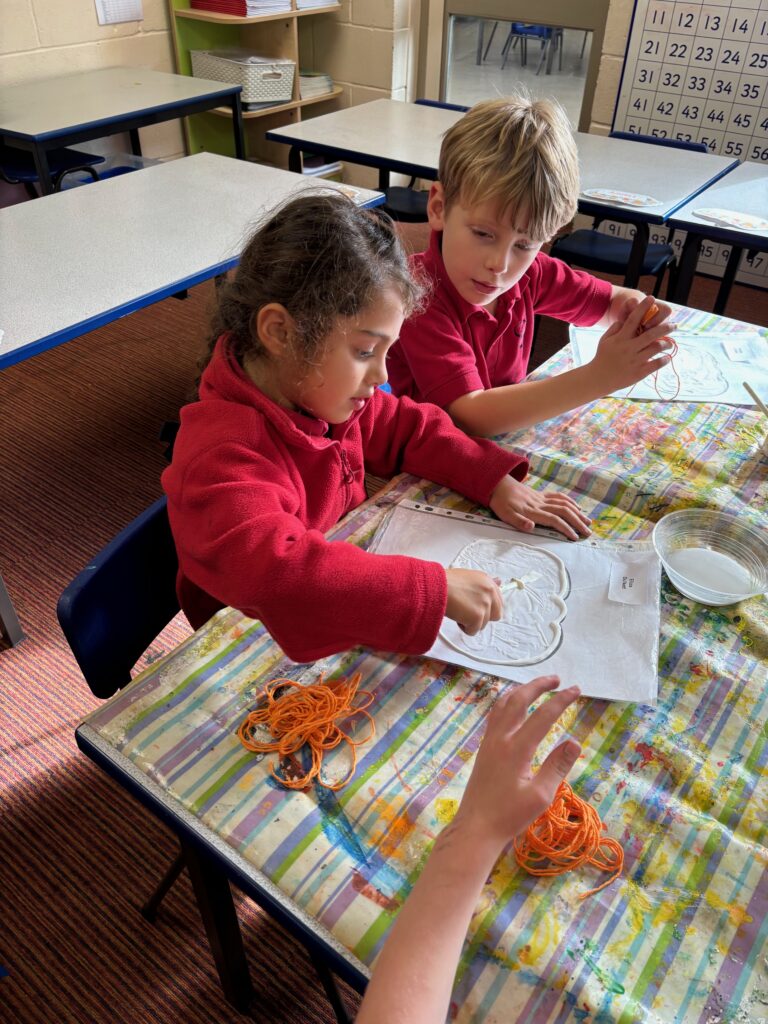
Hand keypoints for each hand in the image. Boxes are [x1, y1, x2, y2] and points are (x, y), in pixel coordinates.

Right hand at [445, 568, 502, 634]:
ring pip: (483, 624)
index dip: (487, 607)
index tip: (477, 609)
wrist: (435, 587)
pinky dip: (464, 628)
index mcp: (487, 581)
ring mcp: (485, 604)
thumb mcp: (468, 577)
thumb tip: (499, 581)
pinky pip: (474, 631)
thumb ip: (483, 584)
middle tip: (468, 613)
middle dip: (483, 617)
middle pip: (496, 614)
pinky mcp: (478, 616)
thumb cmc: (445, 582)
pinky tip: (456, 617)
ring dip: (471, 622)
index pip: (498, 600)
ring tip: (458, 612)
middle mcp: (489, 591)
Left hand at [453, 675, 580, 847]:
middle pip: (518, 700)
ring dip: (521, 691)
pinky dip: (508, 702)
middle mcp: (500, 739)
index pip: (543, 715)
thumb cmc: (509, 816)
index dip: (561, 700)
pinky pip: (495, 715)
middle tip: (557, 679)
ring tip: (538, 686)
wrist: (476, 827)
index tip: (577, 690)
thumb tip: (575, 741)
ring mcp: (489, 741)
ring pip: (503, 705)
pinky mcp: (484, 748)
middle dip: (538, 685)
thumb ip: (557, 766)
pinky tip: (515, 707)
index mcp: (516, 749)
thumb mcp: (540, 796)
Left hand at [489, 475, 590, 539]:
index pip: (554, 520)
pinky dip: (570, 502)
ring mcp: (542, 498)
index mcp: (532, 511)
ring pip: (564, 504)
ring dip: (577, 513)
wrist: (497, 483)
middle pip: (564, 512)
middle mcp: (540, 504)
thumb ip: (518, 522)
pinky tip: (577, 507)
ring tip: (588, 522)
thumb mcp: (505, 515)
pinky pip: (559, 496)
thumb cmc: (500, 503)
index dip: (566, 528)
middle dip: (577, 522)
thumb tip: (531, 527)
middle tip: (588, 532)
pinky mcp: (541, 494)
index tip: (575, 537)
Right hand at [591, 295, 673, 392]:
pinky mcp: (639, 372)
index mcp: (621, 338)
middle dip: (665, 327)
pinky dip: (664, 360)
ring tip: (670, 343)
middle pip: (651, 334)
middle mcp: (629, 348)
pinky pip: (656, 364)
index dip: (643, 307)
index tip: (652, 298)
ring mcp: (635, 360)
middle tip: (674, 325)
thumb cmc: (602, 357)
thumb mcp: (605, 340)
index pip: (633, 319)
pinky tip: (666, 357)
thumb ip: (615, 328)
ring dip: (666, 344)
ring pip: (656, 348)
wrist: (599, 378)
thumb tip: (626, 319)